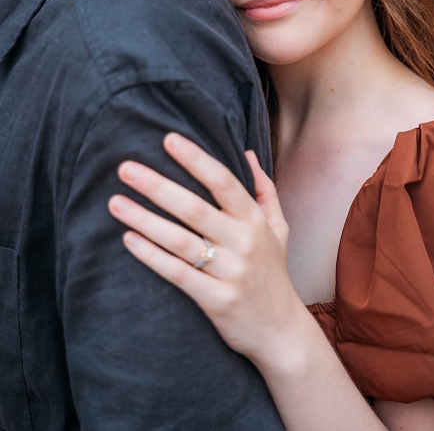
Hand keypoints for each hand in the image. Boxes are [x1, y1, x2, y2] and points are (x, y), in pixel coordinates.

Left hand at [108, 134, 308, 367]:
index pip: (223, 181)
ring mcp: (231, 272)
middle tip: (125, 168)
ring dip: (145, 219)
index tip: (168, 139)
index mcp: (254, 220)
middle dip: (158, 185)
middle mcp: (244, 242)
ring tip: (115, 202)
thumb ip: (263, 190)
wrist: (281, 331)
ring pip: (180, 240)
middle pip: (195, 208)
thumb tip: (247, 153)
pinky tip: (128, 240)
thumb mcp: (278, 228)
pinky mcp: (217, 300)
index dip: (196, 159)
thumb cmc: (273, 273)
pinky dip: (151, 257)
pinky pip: (178, 274)